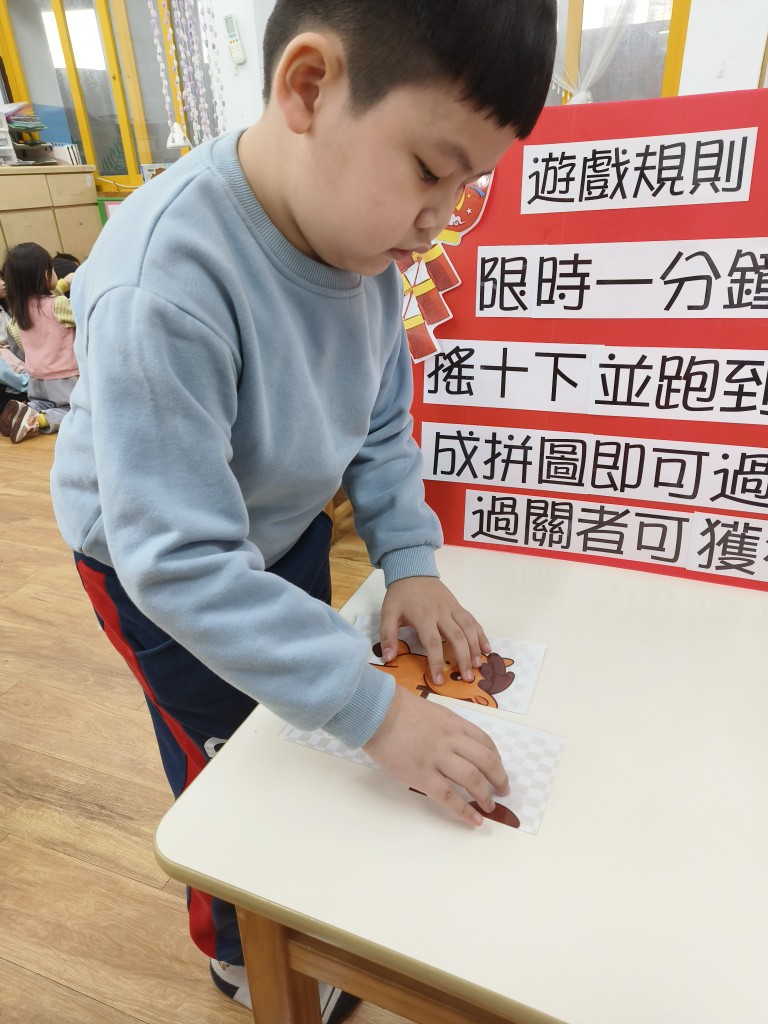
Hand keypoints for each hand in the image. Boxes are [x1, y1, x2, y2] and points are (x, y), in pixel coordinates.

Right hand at [363, 686, 509, 826]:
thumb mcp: (431, 711)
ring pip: (472, 779)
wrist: (375, 711)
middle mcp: (452, 740)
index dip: (496, 758)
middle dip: (499, 778)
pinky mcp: (422, 775)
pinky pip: (449, 797)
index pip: (484, 742)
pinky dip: (464, 811)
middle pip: (486, 761)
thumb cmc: (397, 708)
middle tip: (503, 790)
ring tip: (490, 806)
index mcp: (454, 724)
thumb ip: (444, 727)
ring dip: (485, 795)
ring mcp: (438, 758)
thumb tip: (452, 743)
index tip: (497, 768)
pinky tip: (474, 820)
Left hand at [380, 577, 489, 686]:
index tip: (439, 681)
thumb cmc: (400, 596)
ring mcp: (452, 608)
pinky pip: (472, 620)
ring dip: (475, 647)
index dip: (436, 662)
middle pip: (456, 637)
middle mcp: (441, 613)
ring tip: (478, 665)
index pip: (432, 643)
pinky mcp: (458, 606)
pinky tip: (486, 649)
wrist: (413, 570)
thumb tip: (388, 657)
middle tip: (467, 678)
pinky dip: (481, 634)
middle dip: (463, 658)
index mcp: (423, 616)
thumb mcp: (388, 613)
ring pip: (468, 628)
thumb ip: (387, 635)